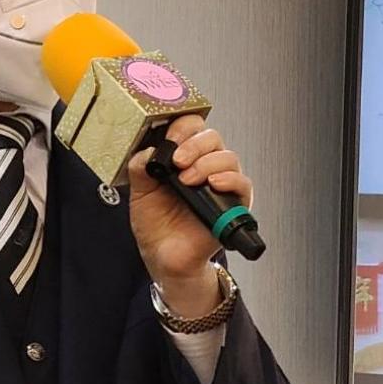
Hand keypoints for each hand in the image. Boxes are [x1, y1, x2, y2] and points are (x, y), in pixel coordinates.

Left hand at [126, 115, 252, 317]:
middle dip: (193, 145)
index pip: (192, 128)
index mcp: (183, 158)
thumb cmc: (156, 224)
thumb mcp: (140, 192)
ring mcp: (221, 184)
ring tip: (188, 179)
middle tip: (178, 161)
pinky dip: (230, 179)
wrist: (164, 256)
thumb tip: (146, 151)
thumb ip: (140, 168)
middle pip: (212, 138)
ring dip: (207, 163)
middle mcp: (205, 166)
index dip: (183, 127)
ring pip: (228, 157)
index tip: (169, 137)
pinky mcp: (234, 204)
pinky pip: (243, 184)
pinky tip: (213, 184)